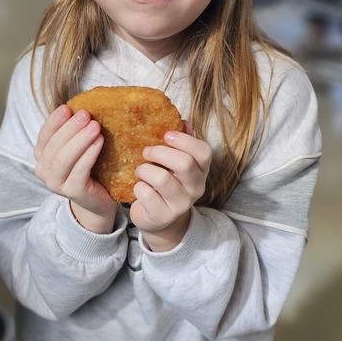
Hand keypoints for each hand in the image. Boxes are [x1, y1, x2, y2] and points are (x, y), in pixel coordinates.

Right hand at [34, 105, 116, 231]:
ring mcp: (55, 184)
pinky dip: (89, 154)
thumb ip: (74, 132)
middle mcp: (43, 170)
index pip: (44, 135)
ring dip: (80, 140)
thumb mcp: (77, 148)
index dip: (54, 121)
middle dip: (70, 128)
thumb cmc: (88, 168)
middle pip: (54, 145)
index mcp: (42, 156)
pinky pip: (79, 171)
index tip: (67, 107)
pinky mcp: (72, 192)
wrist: (98, 199)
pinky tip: (99, 142)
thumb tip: (82, 107)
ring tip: (95, 126)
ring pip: (63, 158)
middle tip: (86, 115)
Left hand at [131, 122, 211, 251]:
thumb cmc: (166, 184)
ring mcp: (181, 204)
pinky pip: (146, 194)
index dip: (185, 140)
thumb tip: (183, 121)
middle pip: (184, 163)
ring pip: (162, 178)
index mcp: (201, 171)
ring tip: (140, 171)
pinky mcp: (163, 216)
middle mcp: (196, 188)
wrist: (159, 219)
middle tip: (146, 152)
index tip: (166, 135)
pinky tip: (138, 187)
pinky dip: (137, 187)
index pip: (204, 152)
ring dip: (144, 170)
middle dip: (159, 153)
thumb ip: (182, 143)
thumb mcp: (176, 164)